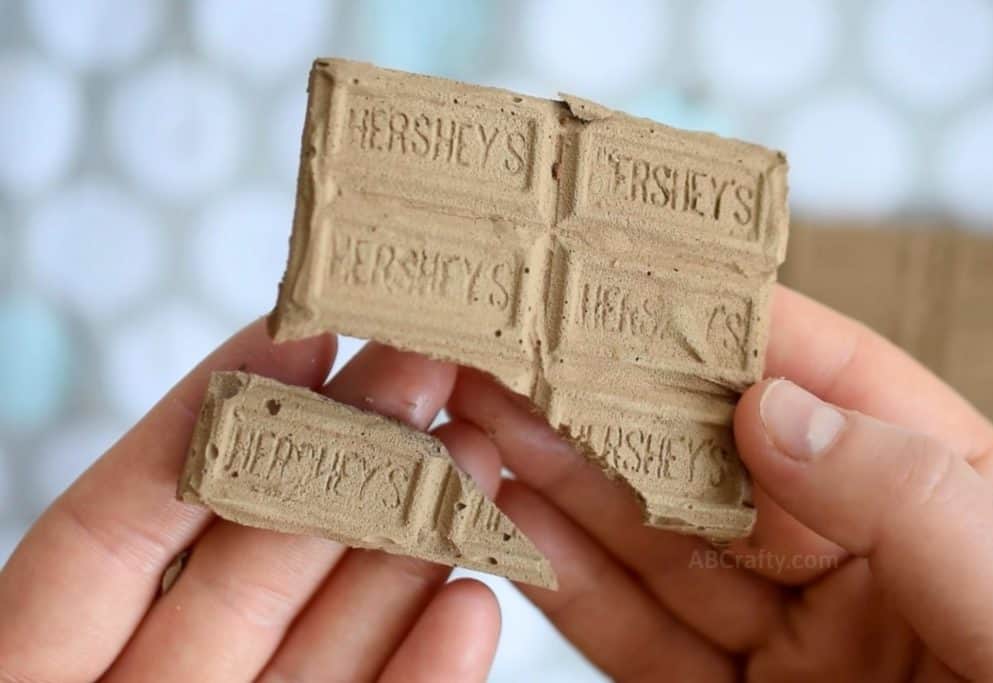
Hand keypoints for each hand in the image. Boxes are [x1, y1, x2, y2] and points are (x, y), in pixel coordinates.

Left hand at [0, 321, 501, 681]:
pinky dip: (425, 673)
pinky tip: (471, 605)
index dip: (208, 421)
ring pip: (323, 639)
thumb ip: (118, 555)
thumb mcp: (38, 681)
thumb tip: (218, 429)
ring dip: (406, 551)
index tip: (295, 334)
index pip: (117, 528)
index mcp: (41, 668)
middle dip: (340, 460)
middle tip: (420, 370)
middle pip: (246, 564)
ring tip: (474, 461)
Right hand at [447, 286, 992, 680]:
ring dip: (558, 480)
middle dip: (602, 396)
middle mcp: (851, 548)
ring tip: (474, 423)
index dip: (717, 318)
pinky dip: (567, 581)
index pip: (820, 376)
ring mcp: (788, 630)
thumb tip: (768, 406)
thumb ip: (907, 499)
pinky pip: (639, 633)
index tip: (617, 270)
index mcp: (942, 489)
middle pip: (706, 453)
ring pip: (653, 539)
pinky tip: (506, 524)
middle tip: (507, 347)